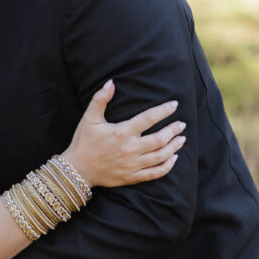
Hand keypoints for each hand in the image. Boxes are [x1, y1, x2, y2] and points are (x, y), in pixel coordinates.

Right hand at [62, 79, 185, 186]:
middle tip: (182, 124)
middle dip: (173, 130)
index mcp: (121, 132)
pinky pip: (155, 173)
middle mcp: (130, 149)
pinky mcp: (132, 177)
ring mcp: (132, 165)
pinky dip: (167, 166)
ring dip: (174, 147)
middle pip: (160, 139)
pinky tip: (173, 158)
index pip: (148, 118)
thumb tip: (111, 82)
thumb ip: (100, 99)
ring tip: (181, 139)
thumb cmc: (83, 141)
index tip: (175, 105)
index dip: (164, 111)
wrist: (77, 169)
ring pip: (160, 156)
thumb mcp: (89, 118)